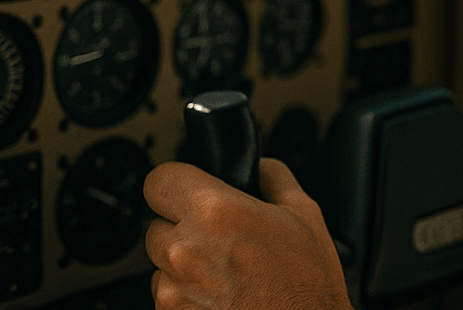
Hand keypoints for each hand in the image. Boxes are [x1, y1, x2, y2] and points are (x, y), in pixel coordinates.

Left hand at [145, 158, 349, 309]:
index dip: (177, 181)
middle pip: (157, 223)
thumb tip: (258, 168)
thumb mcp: (305, 213)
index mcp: (216, 212)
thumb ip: (273, 178)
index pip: (159, 179)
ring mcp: (172, 289)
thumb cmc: (306, 284)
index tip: (188, 188)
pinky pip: (166, 295)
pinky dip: (186, 293)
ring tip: (225, 271)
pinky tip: (221, 294)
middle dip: (184, 226)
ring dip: (183, 262)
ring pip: (160, 262)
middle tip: (221, 236)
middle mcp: (185, 249)